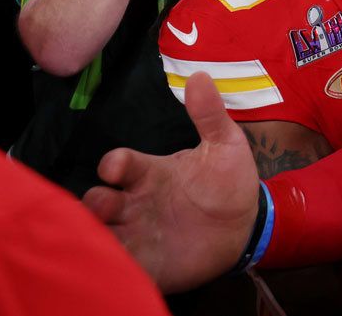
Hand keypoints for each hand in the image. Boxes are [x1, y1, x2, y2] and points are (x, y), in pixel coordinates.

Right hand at [83, 72, 258, 293]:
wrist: (246, 227)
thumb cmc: (229, 183)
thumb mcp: (225, 146)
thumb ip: (210, 115)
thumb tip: (200, 76)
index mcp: (150, 172)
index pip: (120, 164)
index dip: (114, 164)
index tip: (117, 167)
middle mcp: (135, 201)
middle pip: (98, 200)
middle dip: (95, 201)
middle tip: (105, 204)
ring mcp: (137, 232)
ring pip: (100, 233)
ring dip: (97, 233)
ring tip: (105, 235)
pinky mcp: (145, 262)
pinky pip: (119, 264)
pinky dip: (112, 263)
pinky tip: (118, 262)